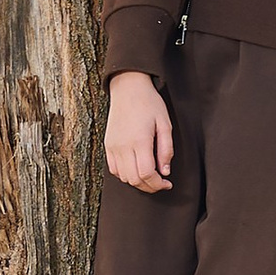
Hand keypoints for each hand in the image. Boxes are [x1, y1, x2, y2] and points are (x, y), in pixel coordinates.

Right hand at [105, 71, 174, 192]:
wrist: (128, 88)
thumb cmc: (149, 103)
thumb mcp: (165, 124)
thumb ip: (166, 149)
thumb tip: (165, 171)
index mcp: (139, 141)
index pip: (146, 174)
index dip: (158, 184)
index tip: (167, 183)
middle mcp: (123, 146)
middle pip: (134, 180)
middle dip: (149, 187)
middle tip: (160, 183)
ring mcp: (113, 146)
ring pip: (123, 177)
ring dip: (137, 182)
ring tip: (149, 176)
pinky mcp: (108, 145)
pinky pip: (114, 170)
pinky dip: (125, 175)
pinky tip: (136, 169)